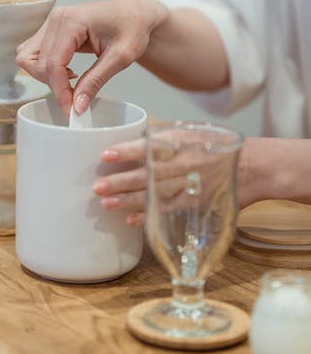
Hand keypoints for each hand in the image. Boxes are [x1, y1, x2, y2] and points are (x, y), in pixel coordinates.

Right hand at [16, 0, 167, 116]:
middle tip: (75, 97)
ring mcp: (51, 22)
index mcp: (72, 21)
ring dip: (45, 76)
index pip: (53, 63)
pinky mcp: (51, 29)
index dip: (59, 91)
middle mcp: (57, 18)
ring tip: (71, 81)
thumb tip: (77, 105)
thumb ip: (96, 81)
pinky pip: (34, 53)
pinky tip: (66, 71)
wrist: (135, 15)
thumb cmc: (132, 28)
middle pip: (37, 63)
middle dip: (54, 85)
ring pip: (29, 58)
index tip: (71, 110)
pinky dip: (45, 68)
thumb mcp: (120, 58)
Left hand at [92, 136, 288, 227]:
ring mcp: (192, 186)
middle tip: (97, 186)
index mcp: (185, 143)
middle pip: (149, 175)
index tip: (106, 154)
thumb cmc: (218, 146)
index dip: (128, 151)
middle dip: (122, 181)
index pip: (152, 146)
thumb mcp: (193, 133)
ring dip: (129, 200)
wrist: (255, 166)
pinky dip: (150, 216)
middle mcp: (187, 165)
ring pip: (156, 195)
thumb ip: (166, 139)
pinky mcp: (197, 204)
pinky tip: (131, 219)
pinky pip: (170, 211)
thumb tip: (134, 144)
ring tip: (106, 202)